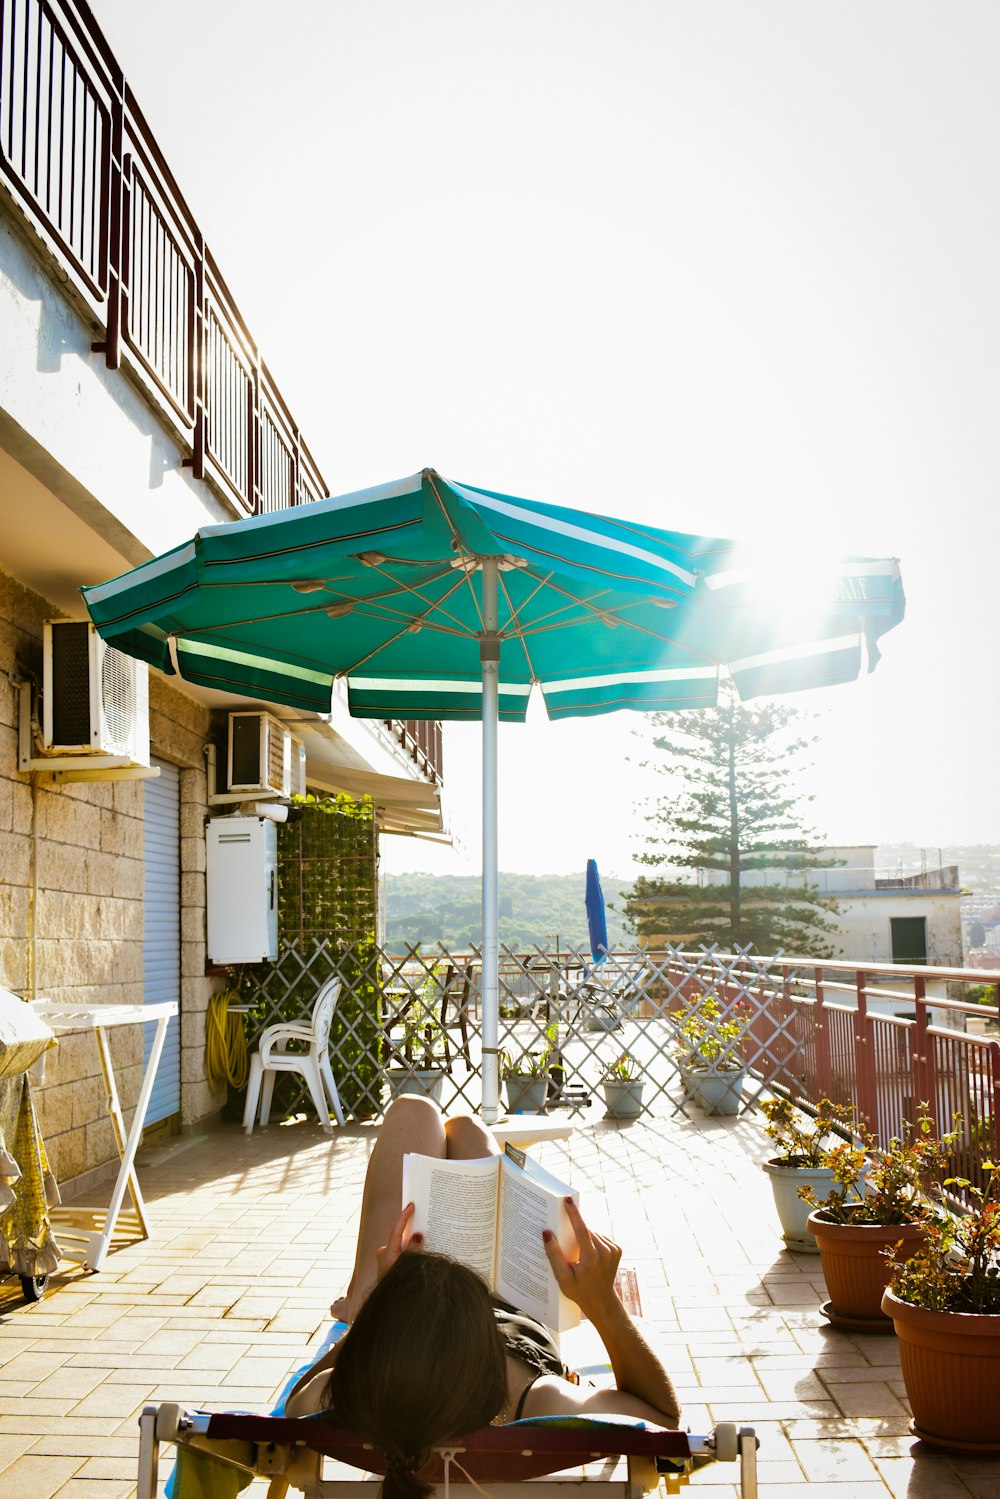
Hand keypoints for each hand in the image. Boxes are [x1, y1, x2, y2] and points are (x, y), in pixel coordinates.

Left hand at [375, 1201, 421, 1282]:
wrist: (390, 1312)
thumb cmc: (399, 1290)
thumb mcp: (409, 1268)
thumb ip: (414, 1252)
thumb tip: (418, 1236)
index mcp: (387, 1255)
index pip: (396, 1232)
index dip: (404, 1218)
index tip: (411, 1205)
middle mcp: (384, 1256)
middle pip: (401, 1239)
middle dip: (413, 1234)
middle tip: (426, 1222)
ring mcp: (386, 1262)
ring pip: (403, 1248)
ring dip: (414, 1247)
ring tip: (429, 1241)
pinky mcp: (390, 1268)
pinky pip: (402, 1256)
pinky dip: (411, 1255)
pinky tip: (423, 1258)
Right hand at [542, 1198, 621, 1322]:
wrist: (601, 1302)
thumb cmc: (579, 1291)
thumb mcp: (562, 1277)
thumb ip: (554, 1255)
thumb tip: (547, 1233)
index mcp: (591, 1258)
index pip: (582, 1229)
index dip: (574, 1214)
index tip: (568, 1200)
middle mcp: (605, 1252)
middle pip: (586, 1230)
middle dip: (575, 1231)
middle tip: (568, 1243)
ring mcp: (613, 1250)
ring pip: (593, 1233)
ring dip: (584, 1237)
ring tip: (579, 1254)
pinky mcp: (617, 1249)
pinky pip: (600, 1237)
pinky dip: (593, 1241)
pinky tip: (589, 1254)